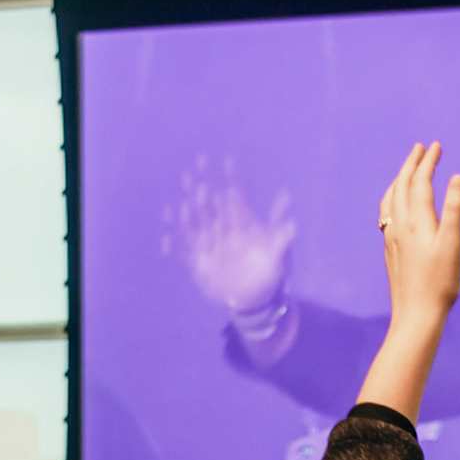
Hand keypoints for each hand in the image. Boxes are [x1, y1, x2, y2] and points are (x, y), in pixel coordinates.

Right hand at [164, 159, 295, 320]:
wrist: (255, 299)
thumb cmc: (271, 272)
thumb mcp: (278, 253)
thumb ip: (282, 236)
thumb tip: (292, 220)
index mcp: (243, 223)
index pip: (236, 197)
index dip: (231, 180)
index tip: (227, 161)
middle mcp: (224, 230)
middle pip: (211, 206)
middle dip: (201, 190)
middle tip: (192, 172)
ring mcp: (210, 245)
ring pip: (195, 225)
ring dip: (188, 214)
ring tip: (181, 203)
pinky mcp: (200, 263)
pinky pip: (185, 252)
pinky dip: (176, 246)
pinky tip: (167, 238)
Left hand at [377, 141, 459, 333]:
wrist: (416, 315)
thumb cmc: (439, 282)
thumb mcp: (453, 243)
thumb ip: (454, 209)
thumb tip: (458, 176)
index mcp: (416, 221)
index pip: (420, 182)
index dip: (428, 162)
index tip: (436, 146)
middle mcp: (399, 226)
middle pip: (401, 187)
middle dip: (411, 165)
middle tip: (421, 148)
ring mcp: (392, 239)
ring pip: (390, 200)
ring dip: (398, 181)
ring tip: (406, 171)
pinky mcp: (391, 251)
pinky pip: (386, 215)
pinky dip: (392, 199)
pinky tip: (395, 208)